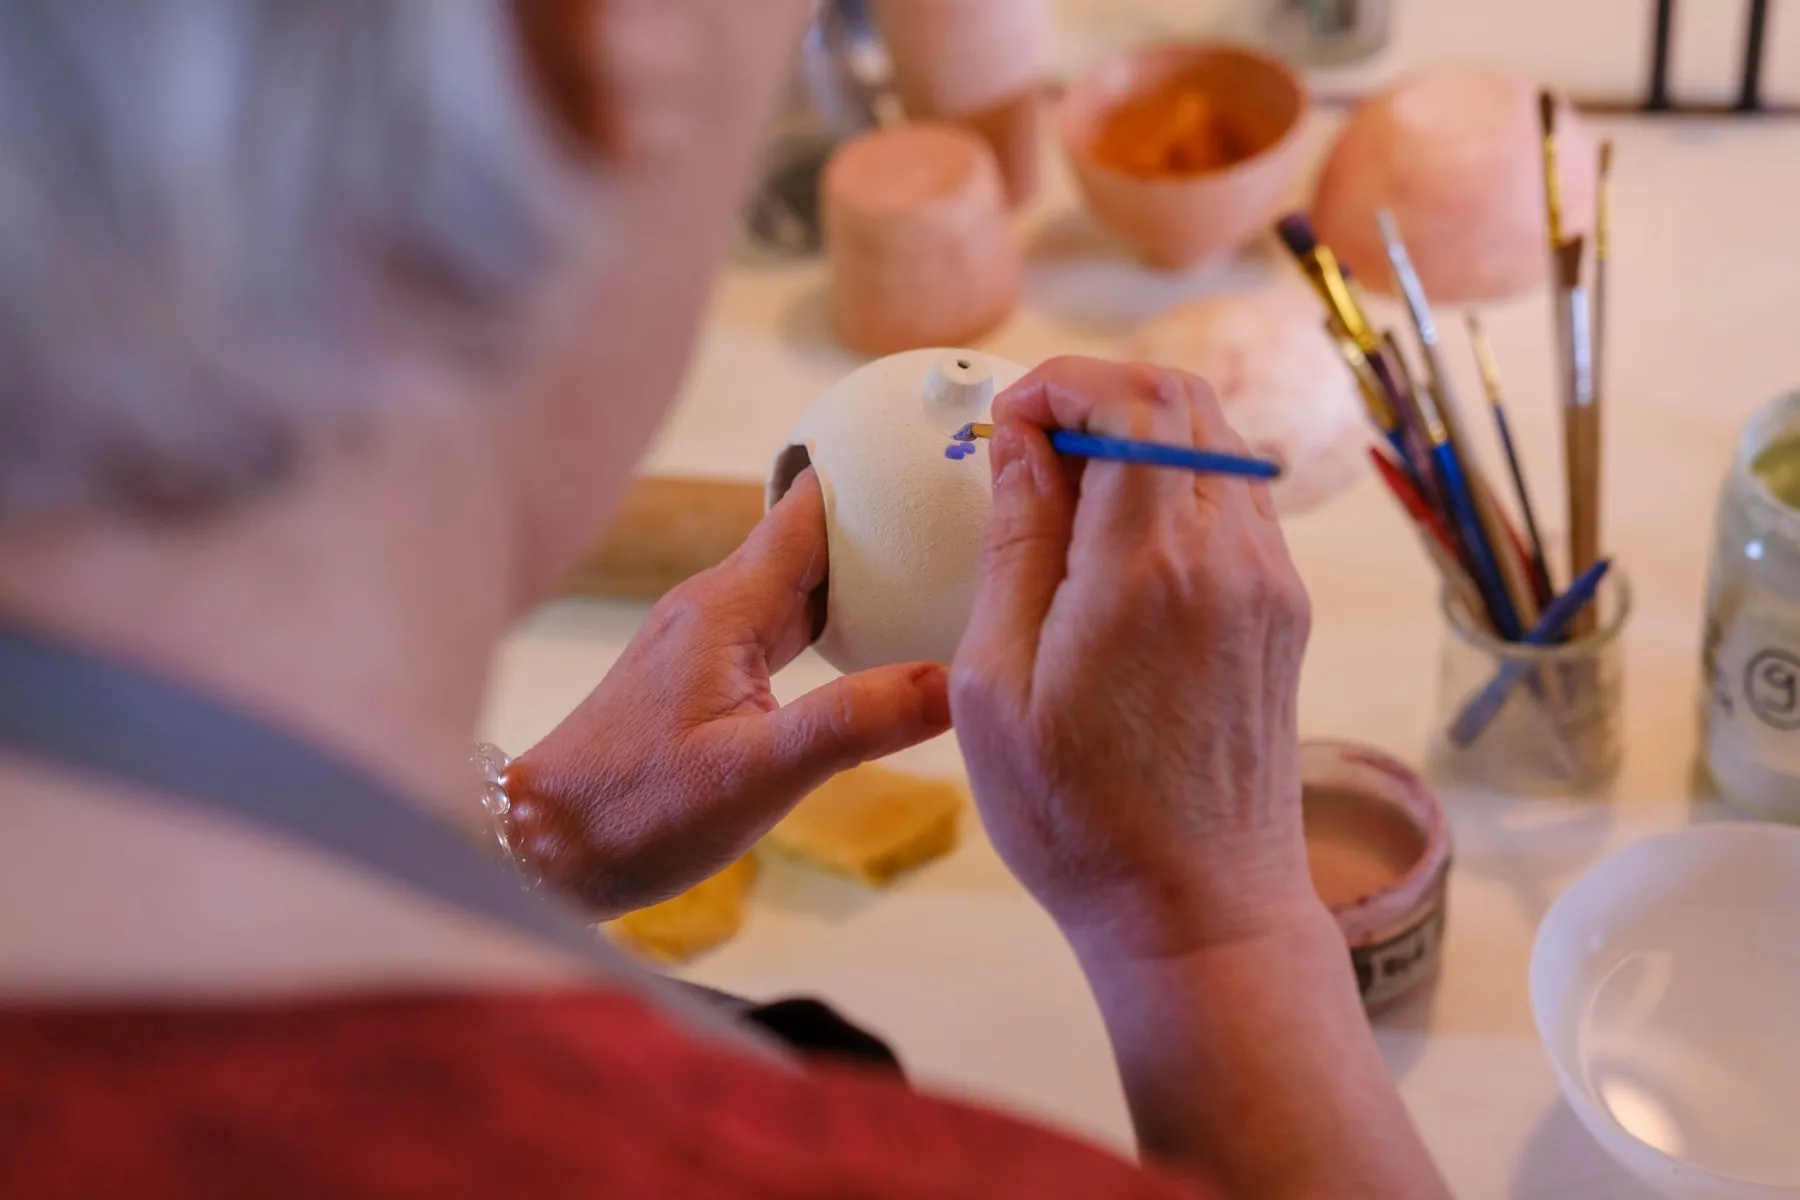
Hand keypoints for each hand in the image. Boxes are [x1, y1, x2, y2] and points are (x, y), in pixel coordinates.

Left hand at [506, 471, 950, 916]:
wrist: (541, 851)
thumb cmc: (634, 811)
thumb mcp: (758, 774)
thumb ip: (857, 723)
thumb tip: (954, 682)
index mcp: (726, 607)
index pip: (810, 511)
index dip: (872, 479)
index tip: (935, 456)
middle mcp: (713, 609)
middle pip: (811, 544)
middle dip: (882, 526)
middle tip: (961, 519)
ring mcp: (702, 644)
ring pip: (796, 590)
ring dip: (859, 579)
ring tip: (935, 576)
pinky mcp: (699, 682)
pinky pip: (778, 630)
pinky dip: (830, 625)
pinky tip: (868, 652)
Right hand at [951, 357, 1317, 959]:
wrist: (1199, 910)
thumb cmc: (1079, 818)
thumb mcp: (996, 683)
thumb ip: (1013, 544)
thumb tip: (1019, 443)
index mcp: (1149, 568)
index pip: (1133, 401)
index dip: (1063, 381)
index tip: (1008, 420)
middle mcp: (1229, 558)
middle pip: (1186, 399)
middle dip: (1100, 392)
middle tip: (1030, 446)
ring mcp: (1270, 584)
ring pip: (1217, 443)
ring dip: (1139, 435)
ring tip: (1066, 498)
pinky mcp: (1283, 613)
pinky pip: (1234, 501)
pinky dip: (1174, 484)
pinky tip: (1115, 547)